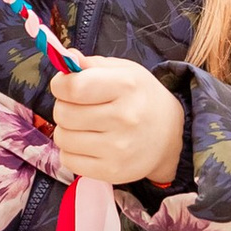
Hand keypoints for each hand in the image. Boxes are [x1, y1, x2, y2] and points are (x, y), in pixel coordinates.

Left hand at [50, 57, 185, 190]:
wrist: (170, 134)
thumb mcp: (124, 70)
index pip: (73, 87)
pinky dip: (72, 151)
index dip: (60, 85)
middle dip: (64, 107)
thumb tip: (65, 59)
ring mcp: (118, 148)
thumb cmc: (141, 97)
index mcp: (126, 86)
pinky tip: (88, 144)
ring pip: (62, 138)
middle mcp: (124, 118)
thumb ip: (91, 64)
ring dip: (67, 130)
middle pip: (63, 113)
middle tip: (79, 107)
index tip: (65, 86)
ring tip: (85, 126)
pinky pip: (69, 160)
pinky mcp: (112, 171)